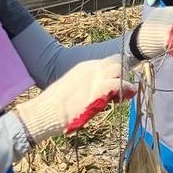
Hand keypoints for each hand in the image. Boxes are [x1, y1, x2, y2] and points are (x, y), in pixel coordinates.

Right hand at [14, 57, 135, 141]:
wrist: (46, 112)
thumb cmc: (58, 106)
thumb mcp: (76, 90)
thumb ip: (89, 87)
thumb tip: (104, 94)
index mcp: (85, 67)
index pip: (109, 62)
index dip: (116, 72)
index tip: (118, 85)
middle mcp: (92, 69)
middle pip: (117, 60)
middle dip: (123, 72)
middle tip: (123, 88)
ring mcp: (95, 78)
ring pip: (120, 67)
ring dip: (125, 79)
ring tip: (123, 93)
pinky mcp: (98, 90)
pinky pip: (120, 83)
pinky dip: (126, 89)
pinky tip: (123, 98)